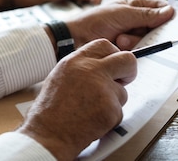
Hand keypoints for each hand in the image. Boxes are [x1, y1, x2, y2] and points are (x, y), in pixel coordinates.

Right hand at [18, 39, 135, 160]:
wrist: (48, 133)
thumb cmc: (50, 109)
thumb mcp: (61, 76)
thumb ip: (82, 68)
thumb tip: (101, 67)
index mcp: (76, 60)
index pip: (105, 45)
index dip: (113, 54)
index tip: (113, 64)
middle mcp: (90, 70)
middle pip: (127, 60)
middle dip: (129, 71)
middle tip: (122, 81)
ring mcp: (102, 89)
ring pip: (123, 92)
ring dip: (113, 102)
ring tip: (92, 109)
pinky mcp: (111, 108)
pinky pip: (119, 111)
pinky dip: (110, 118)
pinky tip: (93, 120)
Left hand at [66, 0, 174, 49]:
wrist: (76, 40)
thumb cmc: (95, 21)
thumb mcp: (121, 14)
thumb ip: (146, 14)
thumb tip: (170, 11)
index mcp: (134, 5)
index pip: (159, 7)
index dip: (168, 13)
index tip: (175, 20)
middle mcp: (136, 20)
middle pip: (158, 26)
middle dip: (148, 31)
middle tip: (138, 31)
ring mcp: (133, 35)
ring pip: (149, 40)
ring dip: (135, 40)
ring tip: (119, 40)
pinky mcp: (130, 49)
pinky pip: (141, 51)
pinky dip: (132, 49)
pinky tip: (120, 46)